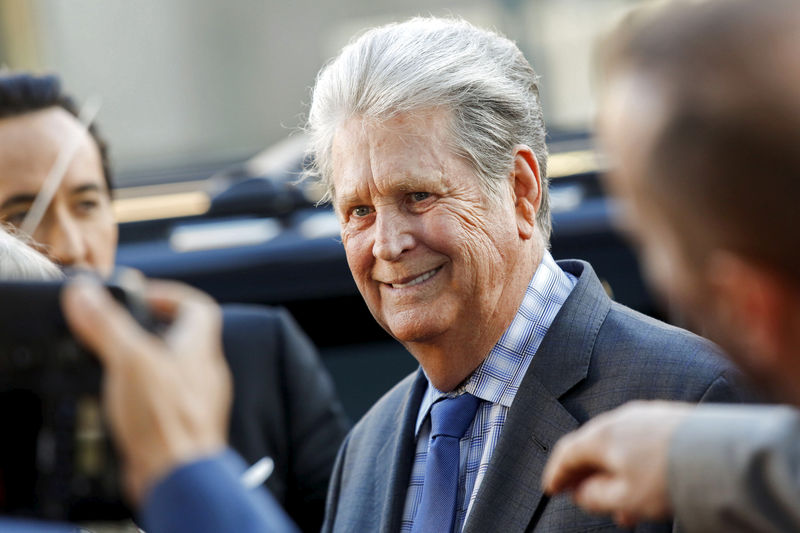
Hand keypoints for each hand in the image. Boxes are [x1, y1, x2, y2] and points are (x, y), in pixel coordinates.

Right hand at [61, 277, 231, 505]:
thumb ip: (108, 325)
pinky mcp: (183, 428)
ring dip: (145, 366)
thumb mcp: (130, 360)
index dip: (171, 296)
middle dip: (151, 331)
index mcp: (199, 349)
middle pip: (184, 339)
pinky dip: (143, 399)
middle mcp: (204, 374)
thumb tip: (86, 293)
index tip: (143, 297)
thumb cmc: (168, 420)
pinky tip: (122, 406)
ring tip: (114, 368)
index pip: (198, 308)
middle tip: (122, 332)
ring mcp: (197, 403)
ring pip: (173, 372)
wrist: (180, 477)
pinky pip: (165, 403)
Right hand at [542, 401, 691, 526]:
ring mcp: (645, 415)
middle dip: (587, 476)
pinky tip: (646, 485)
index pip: (567, 452)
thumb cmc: (669, 477)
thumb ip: (596, 497)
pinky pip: (640, 442)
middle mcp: (619, 419)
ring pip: (619, 446)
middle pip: (592, 447)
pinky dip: (634, 463)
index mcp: (601, 436)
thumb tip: (582, 493)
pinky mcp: (668, 418)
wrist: (721, 455)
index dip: (557, 473)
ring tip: (623, 506)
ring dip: (614, 474)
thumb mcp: (625, 499)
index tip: (552, 489)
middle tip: (583, 497)